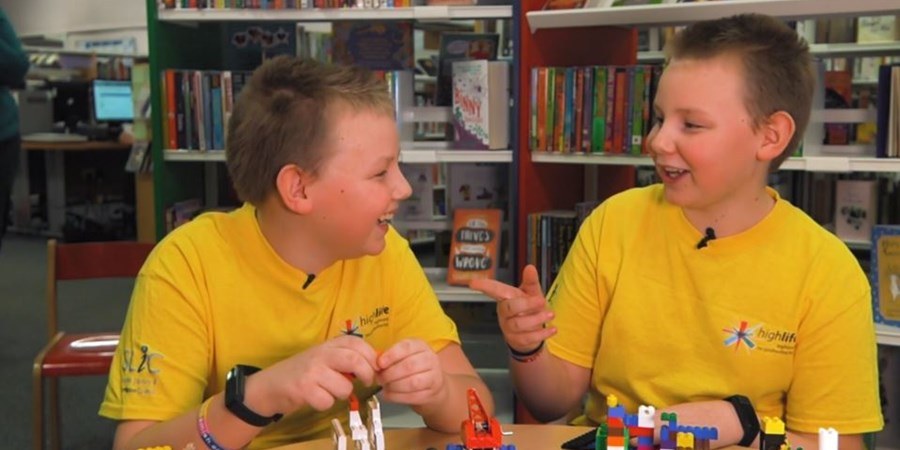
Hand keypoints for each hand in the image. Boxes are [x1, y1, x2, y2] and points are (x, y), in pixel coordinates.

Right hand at [250, 335, 378, 414]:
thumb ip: (345, 357)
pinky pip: (328, 401)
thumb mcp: (324, 357)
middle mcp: (320, 354)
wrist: (271, 384)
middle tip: (367, 382)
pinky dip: (326, 404)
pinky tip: (317, 398)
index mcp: (328, 344)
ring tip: (331, 391)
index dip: (371, 356)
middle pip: (354, 360)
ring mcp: (312, 371)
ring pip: (344, 387)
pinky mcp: (303, 389)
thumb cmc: (303, 371)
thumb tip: (374, 364)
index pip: (357, 343)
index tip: (375, 367)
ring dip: (343, 394)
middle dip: (367, 374)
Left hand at [376, 339, 446, 406]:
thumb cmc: (412, 368)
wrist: (432, 383)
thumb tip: (375, 364)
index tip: (379, 363)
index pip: (406, 347)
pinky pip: (413, 396)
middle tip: (380, 378)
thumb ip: (390, 358)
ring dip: (394, 386)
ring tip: (385, 387)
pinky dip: (398, 397)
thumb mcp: (403, 356)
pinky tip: (389, 395)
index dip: (391, 355)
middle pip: (409, 366)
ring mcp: (434, 376)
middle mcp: (430, 359)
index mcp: (420, 346)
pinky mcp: (432, 392)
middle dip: (390, 374)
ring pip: (412, 382)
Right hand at [469, 265, 555, 353]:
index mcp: (506, 298)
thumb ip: (531, 282)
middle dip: (526, 304)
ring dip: (536, 319)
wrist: (533, 334)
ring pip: (518, 324)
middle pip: (508, 307)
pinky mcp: (516, 340)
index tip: (473, 283)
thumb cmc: (529, 310)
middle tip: (542, 301)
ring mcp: (508, 328)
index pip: (494, 290)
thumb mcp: (532, 294)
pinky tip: (552, 329)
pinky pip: (527, 338)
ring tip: (550, 314)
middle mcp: (504, 313)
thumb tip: (530, 267)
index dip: (484, 286)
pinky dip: (542, 333)